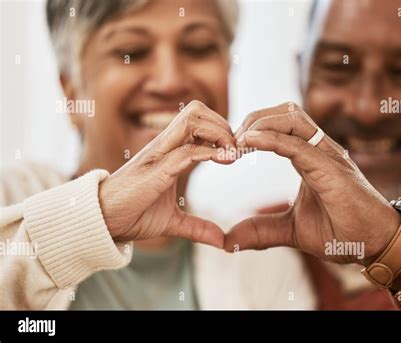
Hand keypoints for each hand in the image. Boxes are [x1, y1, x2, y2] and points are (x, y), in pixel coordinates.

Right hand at [99, 100, 235, 247]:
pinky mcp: (157, 169)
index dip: (222, 130)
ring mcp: (160, 154)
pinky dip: (211, 152)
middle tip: (236, 149)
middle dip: (223, 124)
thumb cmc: (133, 215)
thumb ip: (197, 227)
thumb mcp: (172, 222)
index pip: (199, 122)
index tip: (236, 152)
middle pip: (197, 110)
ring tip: (231, 154)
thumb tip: (222, 240)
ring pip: (192, 119)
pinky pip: (188, 150)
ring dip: (219, 132)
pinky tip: (225, 161)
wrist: (103, 222)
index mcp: (169, 152)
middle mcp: (164, 146)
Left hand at [226, 102, 400, 263]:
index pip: (281, 126)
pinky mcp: (332, 169)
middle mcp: (319, 150)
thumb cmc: (343, 232)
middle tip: (230, 141)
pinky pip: (298, 144)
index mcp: (310, 157)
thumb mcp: (292, 230)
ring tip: (238, 140)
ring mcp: (327, 156)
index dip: (254, 129)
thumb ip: (262, 230)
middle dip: (254, 119)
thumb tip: (229, 241)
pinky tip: (249, 141)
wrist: (377, 245)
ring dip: (260, 123)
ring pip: (292, 117)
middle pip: (284, 112)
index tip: (230, 147)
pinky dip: (272, 139)